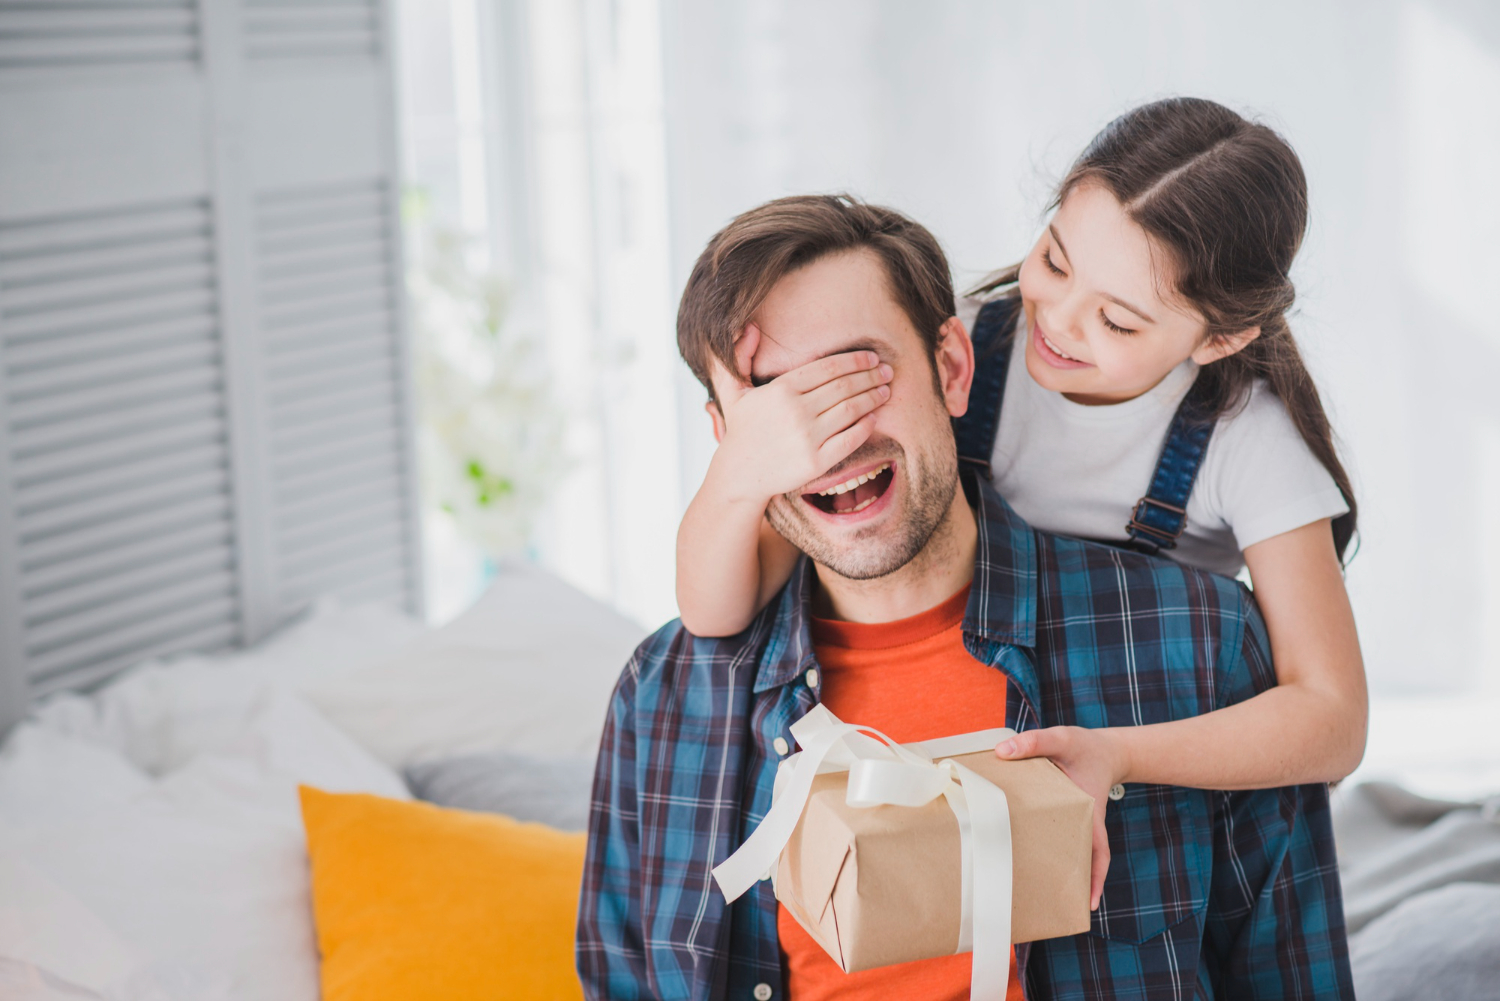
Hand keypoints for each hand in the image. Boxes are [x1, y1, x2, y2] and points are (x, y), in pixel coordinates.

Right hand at [707, 323, 892, 503]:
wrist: (740, 475)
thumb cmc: (741, 430)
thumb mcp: (732, 390)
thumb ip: (737, 356)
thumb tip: (750, 327)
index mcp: (781, 389)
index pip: (828, 368)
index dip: (854, 360)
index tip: (871, 358)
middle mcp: (796, 411)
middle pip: (844, 386)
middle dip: (871, 376)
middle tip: (887, 371)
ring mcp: (807, 438)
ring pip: (851, 410)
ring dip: (873, 397)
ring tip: (885, 391)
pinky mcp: (816, 462)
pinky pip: (850, 439)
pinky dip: (865, 426)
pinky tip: (874, 418)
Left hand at [996, 726, 1130, 910]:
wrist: (1105, 748)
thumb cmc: (1085, 746)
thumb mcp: (1062, 738)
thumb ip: (1034, 742)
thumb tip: (1001, 753)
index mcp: (1089, 811)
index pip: (1098, 850)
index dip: (1095, 877)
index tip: (1089, 902)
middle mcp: (1084, 823)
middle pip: (1080, 859)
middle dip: (1071, 883)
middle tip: (1054, 905)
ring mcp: (1075, 821)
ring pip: (1068, 851)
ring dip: (1057, 869)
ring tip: (1033, 889)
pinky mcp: (1065, 816)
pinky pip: (1058, 835)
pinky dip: (1047, 846)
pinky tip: (1026, 851)